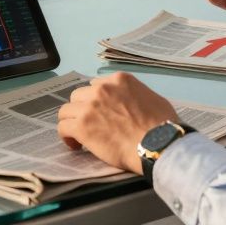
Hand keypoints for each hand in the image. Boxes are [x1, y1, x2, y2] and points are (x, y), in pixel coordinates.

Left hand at [56, 72, 179, 173]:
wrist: (157, 144)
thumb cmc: (162, 125)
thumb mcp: (152, 98)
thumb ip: (135, 96)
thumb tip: (132, 104)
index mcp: (119, 80)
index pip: (96, 85)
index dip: (96, 101)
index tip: (99, 113)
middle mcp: (102, 88)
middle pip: (78, 96)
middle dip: (82, 109)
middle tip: (89, 124)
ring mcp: (90, 106)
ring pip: (66, 110)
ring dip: (72, 122)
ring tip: (79, 135)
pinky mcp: (82, 125)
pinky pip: (63, 127)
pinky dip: (67, 137)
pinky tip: (76, 145)